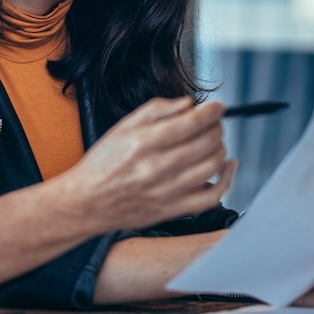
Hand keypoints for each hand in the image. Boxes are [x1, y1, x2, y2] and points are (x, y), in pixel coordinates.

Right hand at [63, 97, 236, 232]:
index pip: (191, 123)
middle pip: (206, 143)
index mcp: (145, 143)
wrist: (86, 202)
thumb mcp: (122, 127)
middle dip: (217, 128)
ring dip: (221, 148)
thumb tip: (188, 104)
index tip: (218, 107)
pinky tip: (227, 166)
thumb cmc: (102, 165)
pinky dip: (226, 180)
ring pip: (212, 166)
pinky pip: (211, 196)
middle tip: (214, 123)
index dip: (211, 112)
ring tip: (215, 141)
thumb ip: (156, 110)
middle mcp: (158, 167)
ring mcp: (168, 191)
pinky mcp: (173, 209)